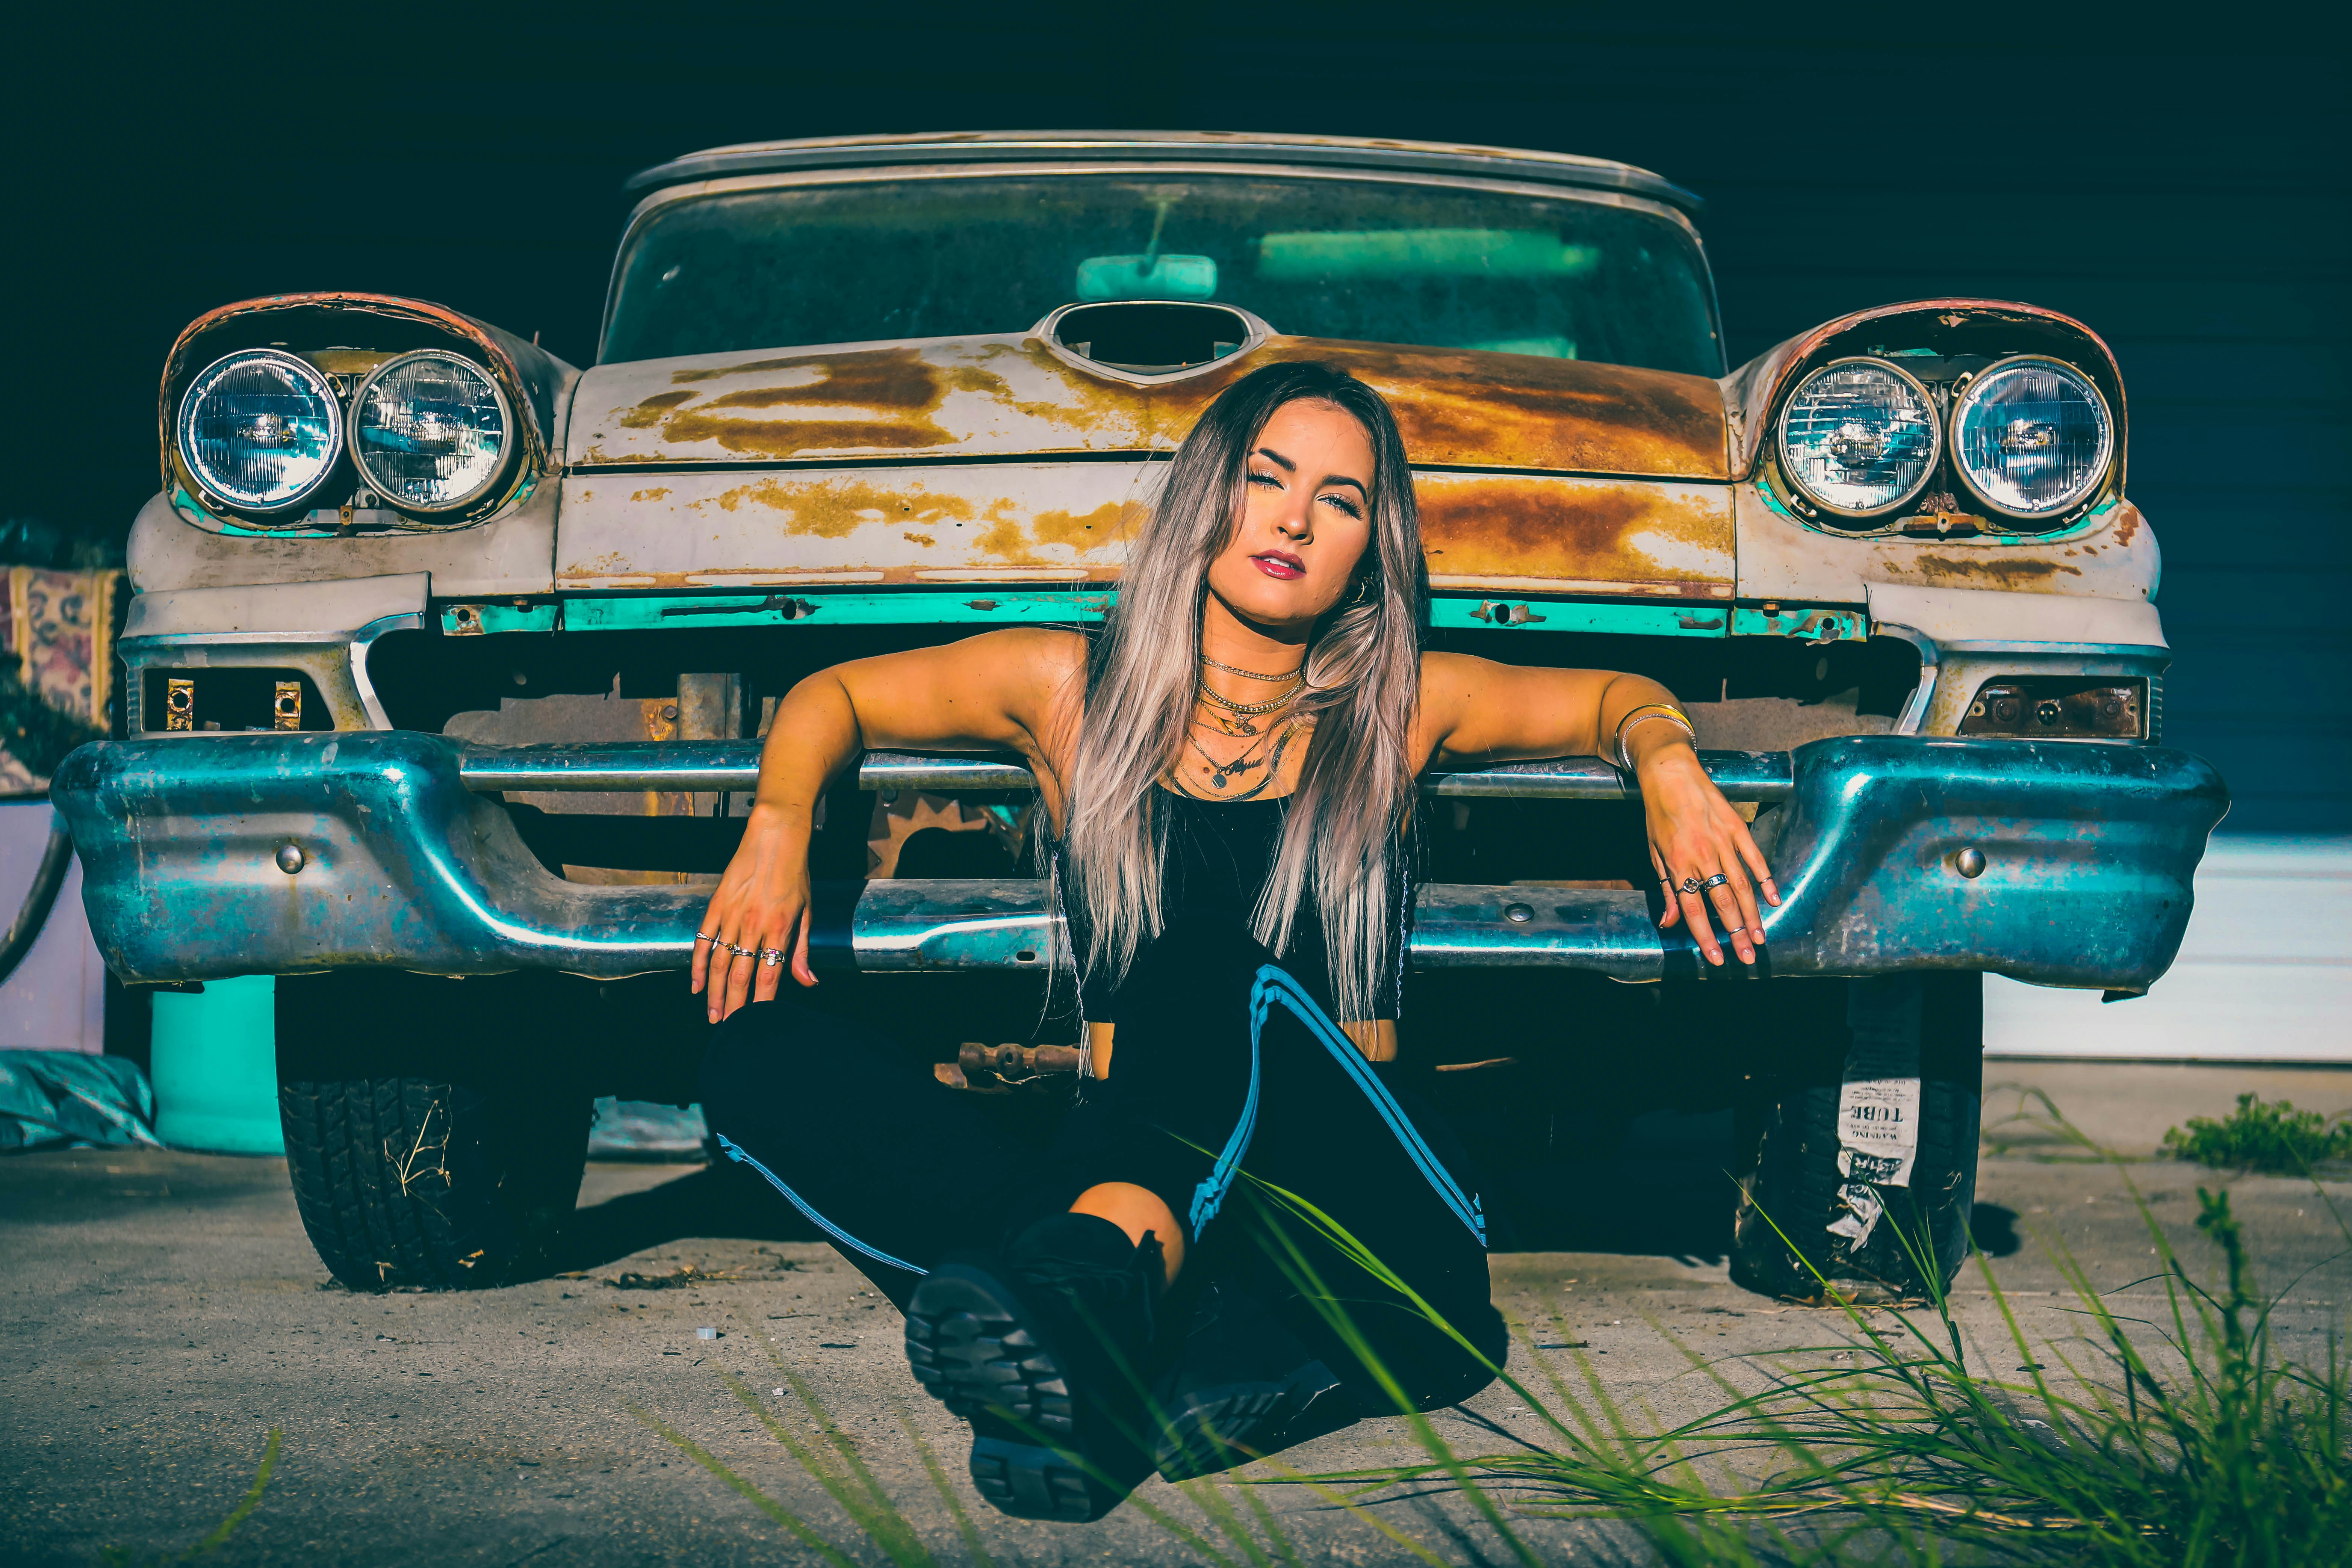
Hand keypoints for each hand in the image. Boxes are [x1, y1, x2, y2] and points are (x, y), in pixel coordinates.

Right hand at [692, 806, 816, 1021]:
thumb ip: (801, 950)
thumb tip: (808, 983)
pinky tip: (696, 985)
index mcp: (779, 928)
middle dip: (735, 1006)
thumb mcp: (806, 911)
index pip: (768, 976)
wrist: (774, 836)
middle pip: (741, 975)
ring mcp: (732, 915)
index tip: (757, 1025)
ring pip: (720, 963)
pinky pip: (703, 940)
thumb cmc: (795, 874)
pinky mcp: (716, 905)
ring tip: (713, 1015)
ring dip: (715, 992)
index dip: (761, 1005)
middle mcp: (754, 925)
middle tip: (729, 1029)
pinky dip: (698, 965)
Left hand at [1638, 744, 1778, 966]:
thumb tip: (1669, 923)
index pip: (1693, 909)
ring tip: (1760, 937)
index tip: (1717, 958)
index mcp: (1677, 863)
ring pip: (1741, 885)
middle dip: (1736, 933)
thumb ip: (1666, 889)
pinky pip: (1755, 858)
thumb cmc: (1658, 816)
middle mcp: (1701, 855)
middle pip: (1722, 902)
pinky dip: (1766, 879)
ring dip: (1752, 914)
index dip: (1705, 936)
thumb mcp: (1653, 853)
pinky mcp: (1737, 827)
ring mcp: (1722, 841)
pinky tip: (1774, 899)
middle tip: (1748, 956)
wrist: (1670, 774)